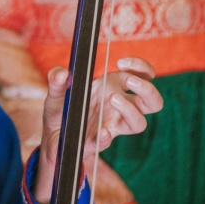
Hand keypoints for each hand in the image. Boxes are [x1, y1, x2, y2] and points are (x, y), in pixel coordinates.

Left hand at [34, 57, 162, 201]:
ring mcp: (111, 125)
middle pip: (153, 101)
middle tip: (129, 81)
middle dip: (147, 89)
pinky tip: (101, 130)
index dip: (141, 66)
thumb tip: (62, 74)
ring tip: (112, 98)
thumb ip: (55, 80)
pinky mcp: (97, 142)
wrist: (51, 137)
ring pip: (140, 123)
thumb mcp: (55, 91)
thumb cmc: (61, 110)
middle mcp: (118, 106)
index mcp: (113, 87)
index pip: (143, 75)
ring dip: (130, 110)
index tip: (121, 62)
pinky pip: (107, 141)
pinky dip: (105, 136)